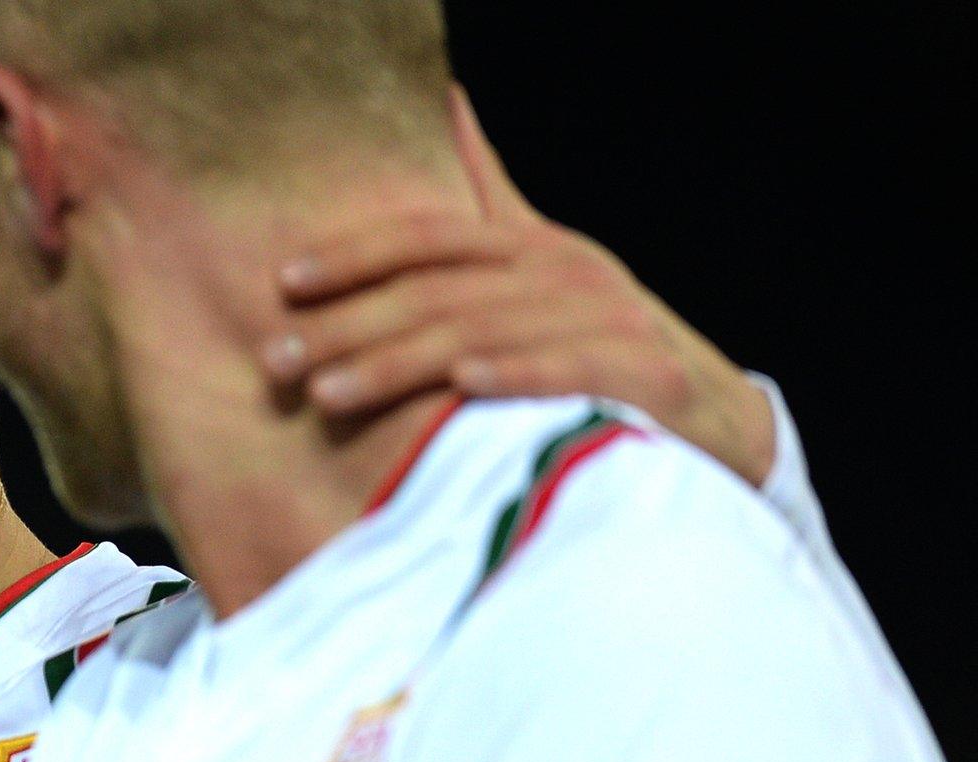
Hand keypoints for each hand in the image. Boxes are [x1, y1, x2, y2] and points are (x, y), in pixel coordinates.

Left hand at [256, 86, 776, 485]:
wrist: (716, 424)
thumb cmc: (601, 347)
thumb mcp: (543, 269)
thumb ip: (489, 197)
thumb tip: (449, 104)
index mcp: (533, 249)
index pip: (430, 237)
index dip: (354, 253)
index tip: (284, 282)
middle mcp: (569, 275)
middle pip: (439, 292)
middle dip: (348, 327)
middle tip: (278, 363)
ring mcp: (612, 322)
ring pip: (485, 334)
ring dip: (399, 364)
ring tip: (328, 394)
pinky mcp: (647, 377)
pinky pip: (569, 371)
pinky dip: (513, 375)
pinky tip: (458, 385)